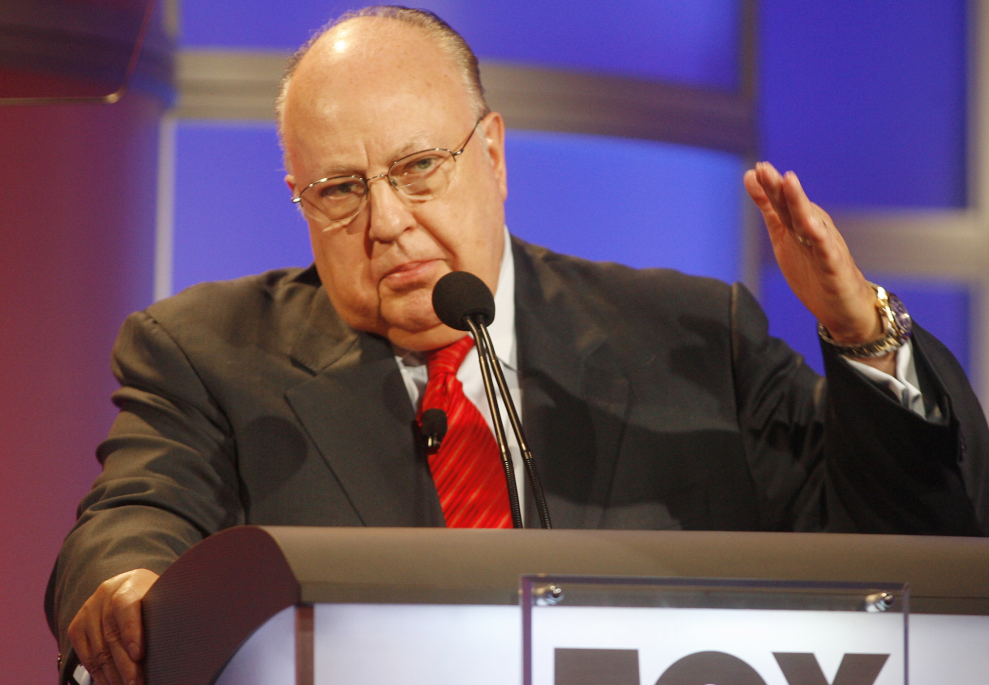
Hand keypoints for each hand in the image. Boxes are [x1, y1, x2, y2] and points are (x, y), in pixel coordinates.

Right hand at [67, 569, 158, 684]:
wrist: (129, 590)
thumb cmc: (156, 601)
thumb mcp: (164, 600)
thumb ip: (164, 616)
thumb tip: (175, 644)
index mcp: (132, 582)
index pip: (125, 605)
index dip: (131, 630)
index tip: (139, 655)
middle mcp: (106, 593)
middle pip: (111, 633)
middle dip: (125, 665)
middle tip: (136, 683)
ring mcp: (88, 609)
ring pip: (98, 649)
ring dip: (113, 675)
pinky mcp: (77, 626)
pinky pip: (86, 656)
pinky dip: (99, 675)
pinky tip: (111, 684)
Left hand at [744, 162, 893, 373]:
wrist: (844, 305)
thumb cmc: (813, 269)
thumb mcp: (784, 235)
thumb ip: (769, 207)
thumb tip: (750, 176)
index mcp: (798, 223)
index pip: (780, 202)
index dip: (768, 186)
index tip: (755, 169)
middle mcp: (812, 229)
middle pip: (793, 207)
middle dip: (780, 188)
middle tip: (765, 169)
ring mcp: (825, 246)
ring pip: (810, 221)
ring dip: (799, 202)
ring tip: (789, 182)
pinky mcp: (834, 266)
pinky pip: (827, 250)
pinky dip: (819, 236)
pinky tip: (811, 224)